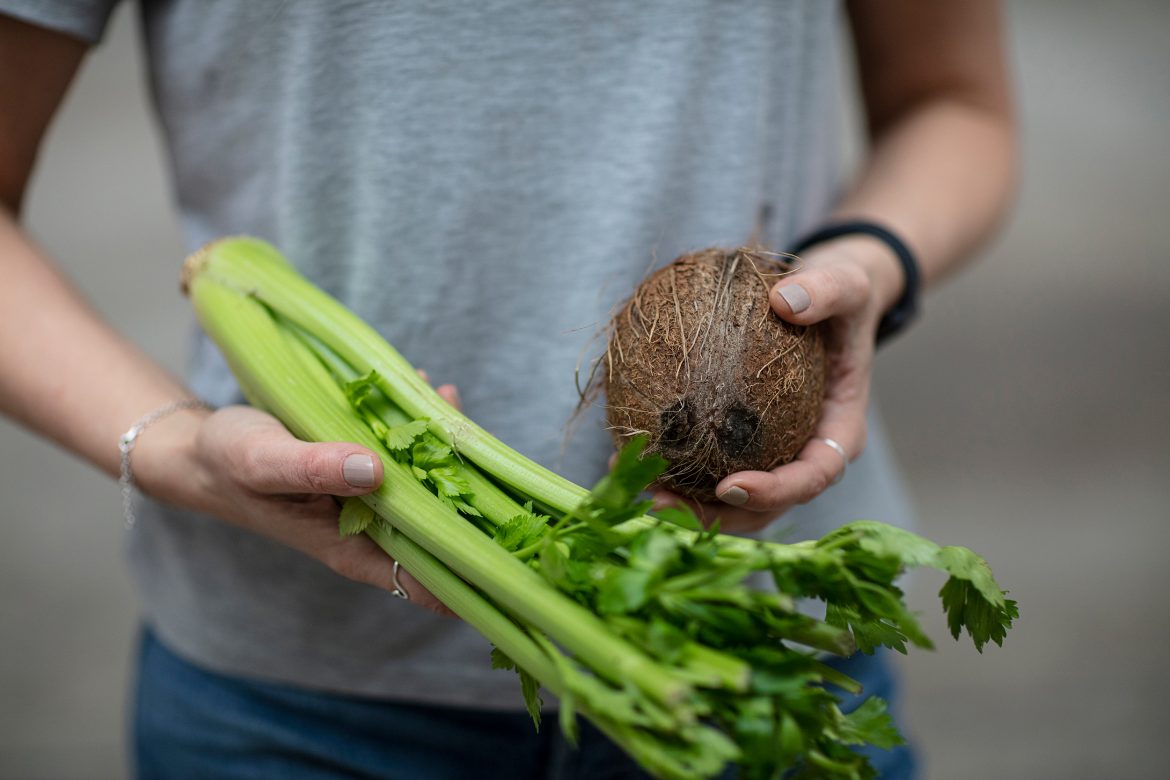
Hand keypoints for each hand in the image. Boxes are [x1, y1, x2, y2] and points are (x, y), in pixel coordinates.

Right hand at [132, 383, 462, 616]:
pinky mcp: (375, 466)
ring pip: (438, 484)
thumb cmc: (230, 464)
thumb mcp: (264, 462)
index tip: (513, 543)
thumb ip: (314, 468)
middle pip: (449, 528)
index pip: (433, 583)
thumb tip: (375, 470)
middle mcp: (378, 531)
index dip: (477, 572)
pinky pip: (417, 451)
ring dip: (452, 448)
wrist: (204, 450)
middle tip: (480, 443)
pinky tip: (428, 390)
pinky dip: (428, 425)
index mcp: (357, 551)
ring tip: (446, 402)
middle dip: (475, 492)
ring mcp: (380, 499)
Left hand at [653, 237, 903, 533]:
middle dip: (712, 516)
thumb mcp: (846, 283)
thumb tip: (786, 300)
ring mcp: (770, 455)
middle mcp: (803, 455)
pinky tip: (623, 455)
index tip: (728, 486)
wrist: (822, 300)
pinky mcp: (740, 444)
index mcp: (838, 433)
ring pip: (728, 498)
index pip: (811, 477)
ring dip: (683, 504)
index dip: (773, 492)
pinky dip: (669, 467)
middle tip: (660, 501)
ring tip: (634, 488)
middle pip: (762, 506)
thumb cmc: (839, 297)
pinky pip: (705, 464)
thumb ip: (827, 290)